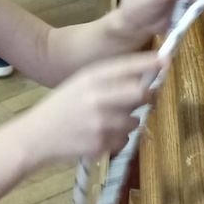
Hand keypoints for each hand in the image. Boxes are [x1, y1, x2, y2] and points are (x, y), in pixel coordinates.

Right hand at [23, 52, 160, 167]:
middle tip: (149, 98)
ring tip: (109, 121)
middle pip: (139, 94)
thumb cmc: (61, 107)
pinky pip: (124, 139)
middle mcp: (97, 97)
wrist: (36, 136)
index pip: (127, 67)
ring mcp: (100, 122)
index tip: (167, 60)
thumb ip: (108, 80)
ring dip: (129, 120)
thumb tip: (144, 78)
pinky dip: (118, 137)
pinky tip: (100, 134)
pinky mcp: (101, 143)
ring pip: (135, 120)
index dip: (149, 64)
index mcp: (90, 78)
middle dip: (149, 96)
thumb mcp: (79, 84)